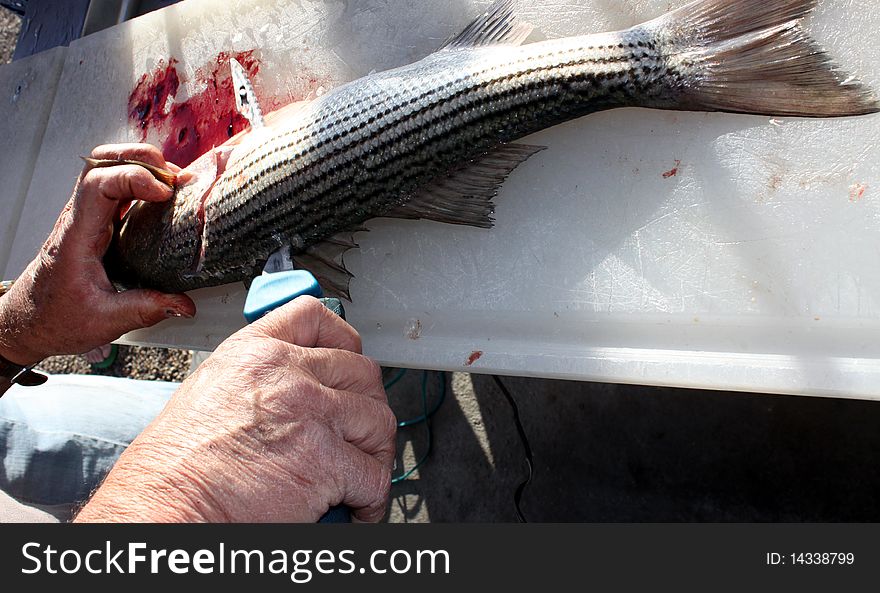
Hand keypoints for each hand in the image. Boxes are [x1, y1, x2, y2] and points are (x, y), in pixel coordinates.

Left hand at [0, 144, 195, 365]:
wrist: (29, 321)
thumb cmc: (56, 318)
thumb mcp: (105, 320)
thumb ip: (146, 309)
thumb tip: (183, 303)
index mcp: (76, 236)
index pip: (98, 184)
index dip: (135, 178)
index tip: (164, 194)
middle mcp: (79, 219)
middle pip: (101, 162)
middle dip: (141, 159)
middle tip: (173, 177)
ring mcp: (86, 217)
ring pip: (107, 168)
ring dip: (142, 167)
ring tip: (174, 184)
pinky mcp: (96, 222)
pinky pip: (116, 186)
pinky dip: (141, 182)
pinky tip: (163, 198)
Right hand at [74, 297, 395, 522]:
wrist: (167, 508)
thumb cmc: (176, 467)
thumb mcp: (209, 393)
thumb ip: (256, 381)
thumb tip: (291, 392)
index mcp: (254, 352)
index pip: (314, 318)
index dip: (342, 340)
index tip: (349, 358)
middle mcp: (286, 373)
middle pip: (361, 372)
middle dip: (366, 405)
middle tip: (360, 432)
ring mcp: (310, 413)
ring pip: (377, 420)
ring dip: (375, 451)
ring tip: (360, 473)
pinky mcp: (325, 460)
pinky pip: (374, 475)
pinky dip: (373, 497)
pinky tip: (358, 506)